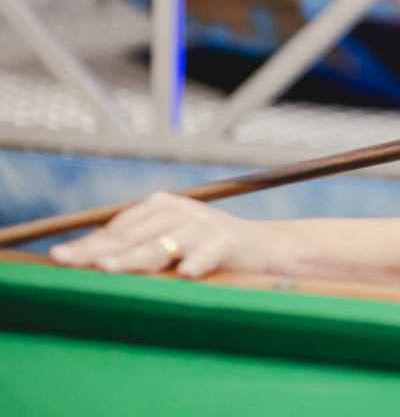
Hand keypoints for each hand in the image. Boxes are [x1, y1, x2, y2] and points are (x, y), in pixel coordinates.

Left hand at [49, 192, 264, 277]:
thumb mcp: (168, 240)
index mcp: (159, 207)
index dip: (87, 245)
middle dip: (100, 251)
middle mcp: (178, 211)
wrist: (261, 245)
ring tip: (110, 268)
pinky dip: (198, 262)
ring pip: (162, 244)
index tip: (59, 258)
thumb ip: (136, 246)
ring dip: (136, 257)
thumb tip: (87, 259)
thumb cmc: (205, 246)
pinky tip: (187, 273)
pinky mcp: (226, 242)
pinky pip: (208, 254)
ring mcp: (202, 226)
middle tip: (70, 262)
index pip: (116, 228)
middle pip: (132, 236)